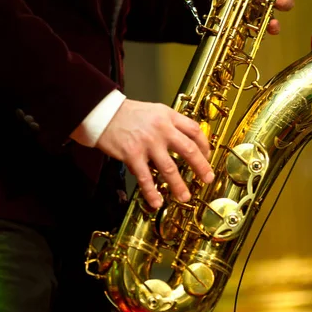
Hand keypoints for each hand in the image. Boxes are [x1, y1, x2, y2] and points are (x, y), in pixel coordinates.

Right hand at [96, 99, 213, 208]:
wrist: (103, 114)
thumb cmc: (128, 113)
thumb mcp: (154, 110)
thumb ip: (170, 123)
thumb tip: (185, 141)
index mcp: (168, 116)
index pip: (194, 130)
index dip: (204, 145)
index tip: (207, 156)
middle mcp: (161, 129)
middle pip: (188, 150)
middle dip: (201, 167)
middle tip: (207, 178)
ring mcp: (148, 143)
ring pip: (170, 168)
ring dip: (179, 185)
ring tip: (185, 196)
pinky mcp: (133, 155)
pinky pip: (145, 178)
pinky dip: (152, 192)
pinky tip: (157, 201)